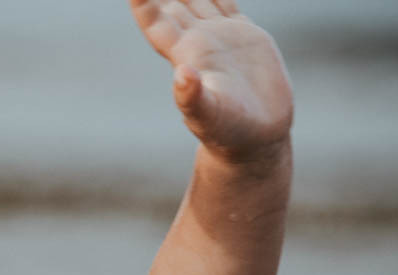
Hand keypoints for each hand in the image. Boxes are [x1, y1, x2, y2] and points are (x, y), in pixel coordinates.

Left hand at [130, 0, 292, 161]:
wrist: (255, 138)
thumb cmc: (228, 133)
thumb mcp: (209, 117)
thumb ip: (193, 99)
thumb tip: (182, 76)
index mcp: (184, 55)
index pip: (155, 19)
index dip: (143, 0)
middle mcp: (197, 41)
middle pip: (171, 0)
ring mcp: (219, 36)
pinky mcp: (242, 36)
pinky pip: (225, 1)